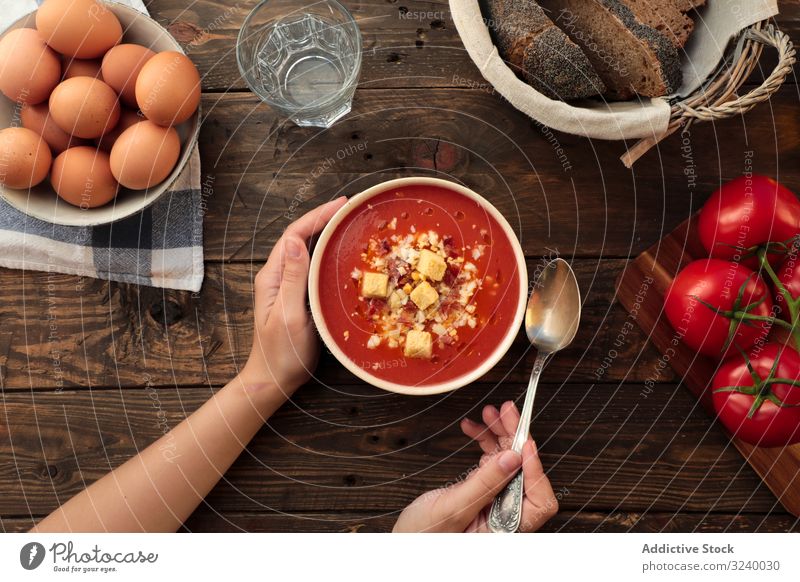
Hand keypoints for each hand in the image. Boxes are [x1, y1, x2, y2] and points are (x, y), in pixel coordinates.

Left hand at [239, 197, 346, 396]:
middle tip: (351, 209)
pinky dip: (328, 256)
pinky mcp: (298, 298)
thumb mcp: (288, 315)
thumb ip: (293, 278)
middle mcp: (278, 277)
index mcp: (273, 277)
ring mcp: (287, 287)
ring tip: (350, 224)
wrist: (272, 380)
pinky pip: (313, 269)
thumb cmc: (280, 353)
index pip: (294, 235)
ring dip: (327, 235)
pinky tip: (343, 255)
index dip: (317, 216)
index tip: (341, 205)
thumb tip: (297, 241)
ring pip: (308, 251)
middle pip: (301, 238)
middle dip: (324, 219)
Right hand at [393, 401, 557, 531]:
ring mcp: (493, 501)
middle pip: (523, 472)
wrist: (404, 540)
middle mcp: (504, 514)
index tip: (525, 441)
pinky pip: (490, 461)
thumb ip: (485, 484)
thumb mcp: (454, 507)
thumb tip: (513, 458)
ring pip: (508, 462)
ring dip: (499, 434)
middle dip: (515, 439)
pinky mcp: (481, 490)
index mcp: (505, 527)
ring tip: (489, 414)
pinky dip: (483, 442)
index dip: (535, 469)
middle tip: (507, 413)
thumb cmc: (423, 535)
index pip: (537, 500)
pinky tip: (473, 429)